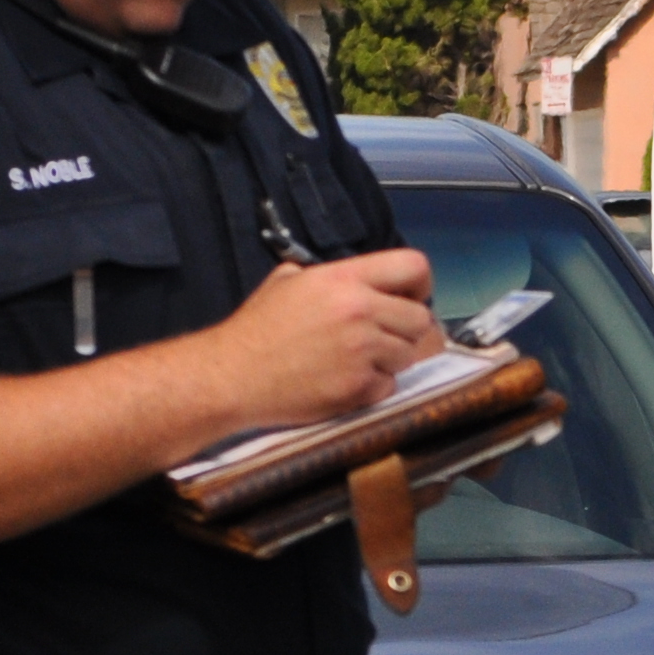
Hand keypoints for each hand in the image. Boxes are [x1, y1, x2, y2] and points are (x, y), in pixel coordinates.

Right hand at [207, 249, 437, 425]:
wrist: (232, 376)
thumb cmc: (257, 330)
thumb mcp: (288, 281)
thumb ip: (329, 276)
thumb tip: (356, 280)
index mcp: (344, 279)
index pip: (414, 267)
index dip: (419, 284)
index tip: (411, 297)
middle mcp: (359, 311)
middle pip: (421, 318)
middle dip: (407, 329)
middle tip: (384, 336)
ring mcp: (362, 351)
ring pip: (410, 354)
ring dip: (392, 358)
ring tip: (360, 359)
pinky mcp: (359, 388)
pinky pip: (391, 385)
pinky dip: (375, 386)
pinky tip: (348, 380)